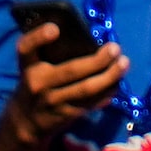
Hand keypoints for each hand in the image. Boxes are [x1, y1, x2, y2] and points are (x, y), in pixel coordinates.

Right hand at [13, 23, 128, 136]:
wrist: (27, 122)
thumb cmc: (34, 85)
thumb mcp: (33, 68)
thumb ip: (48, 54)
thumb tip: (87, 39)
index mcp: (27, 66)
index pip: (26, 48)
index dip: (39, 37)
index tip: (55, 28)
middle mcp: (38, 83)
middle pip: (71, 71)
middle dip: (97, 60)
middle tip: (115, 48)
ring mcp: (54, 102)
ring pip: (86, 89)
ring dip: (109, 76)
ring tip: (124, 63)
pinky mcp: (67, 114)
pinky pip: (91, 102)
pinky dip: (107, 90)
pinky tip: (118, 81)